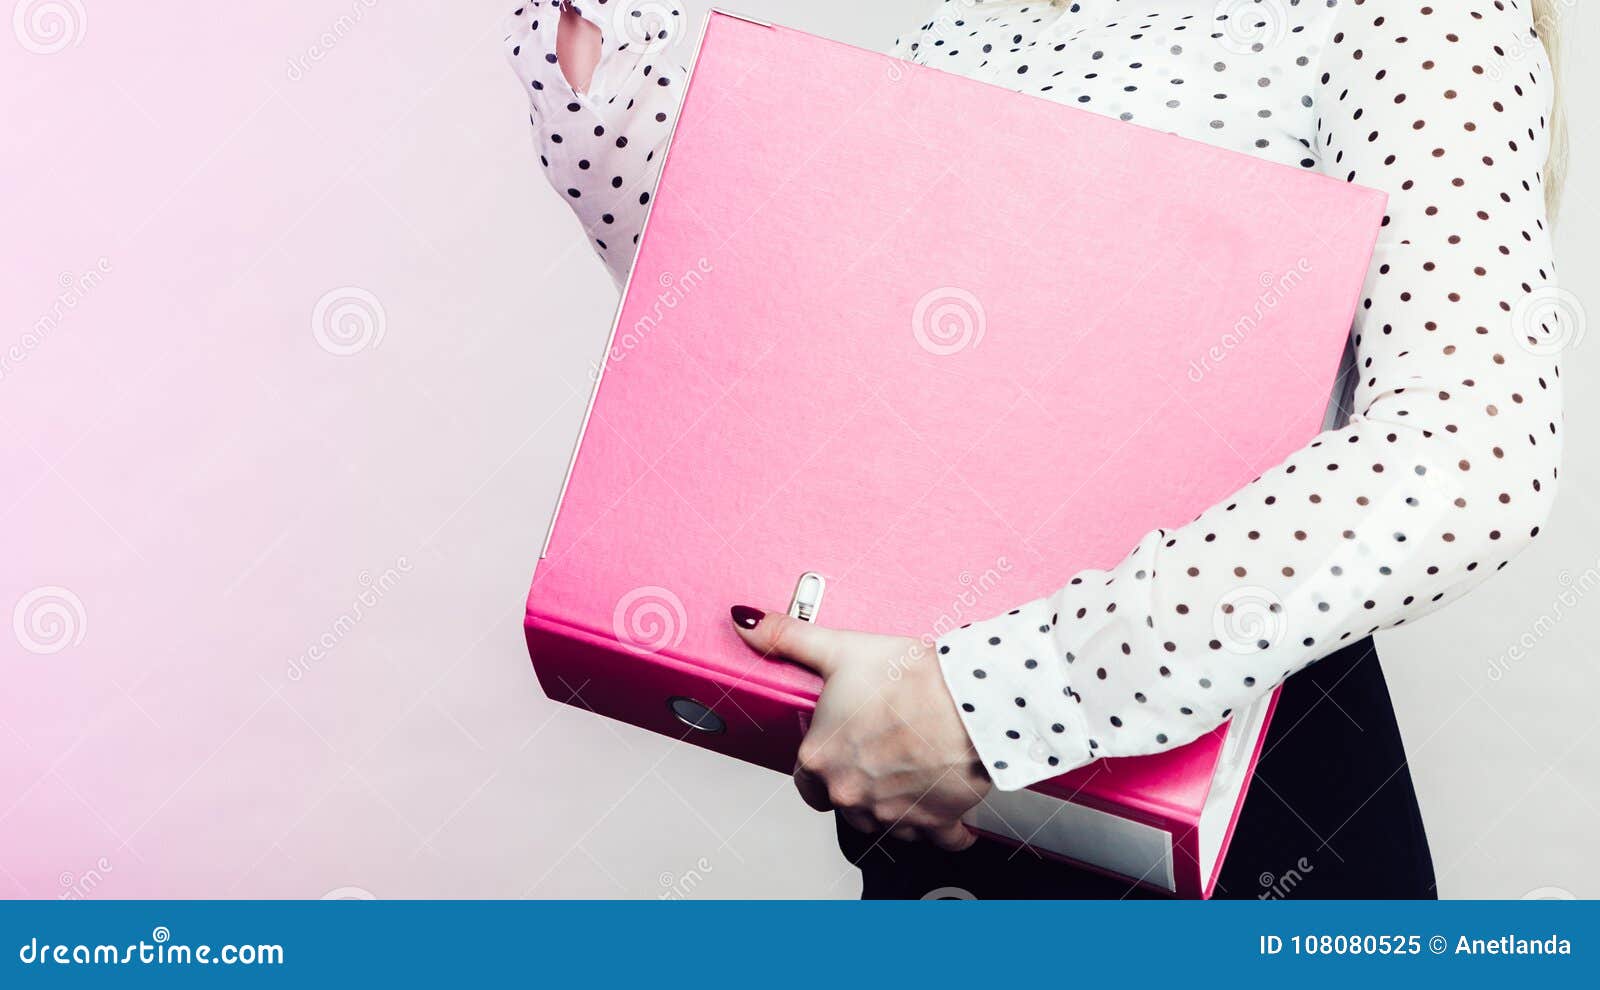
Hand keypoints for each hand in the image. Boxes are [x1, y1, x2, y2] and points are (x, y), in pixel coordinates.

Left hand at [729, 605, 991, 850]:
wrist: (972, 703)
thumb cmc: (912, 681)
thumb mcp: (840, 649)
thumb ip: (788, 637)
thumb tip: (746, 622)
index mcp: (820, 759)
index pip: (804, 779)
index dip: (823, 759)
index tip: (843, 743)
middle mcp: (851, 794)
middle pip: (844, 802)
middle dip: (859, 784)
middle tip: (881, 752)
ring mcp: (891, 814)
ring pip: (886, 822)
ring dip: (895, 806)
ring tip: (911, 773)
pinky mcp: (934, 823)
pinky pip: (938, 839)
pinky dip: (943, 829)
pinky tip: (947, 806)